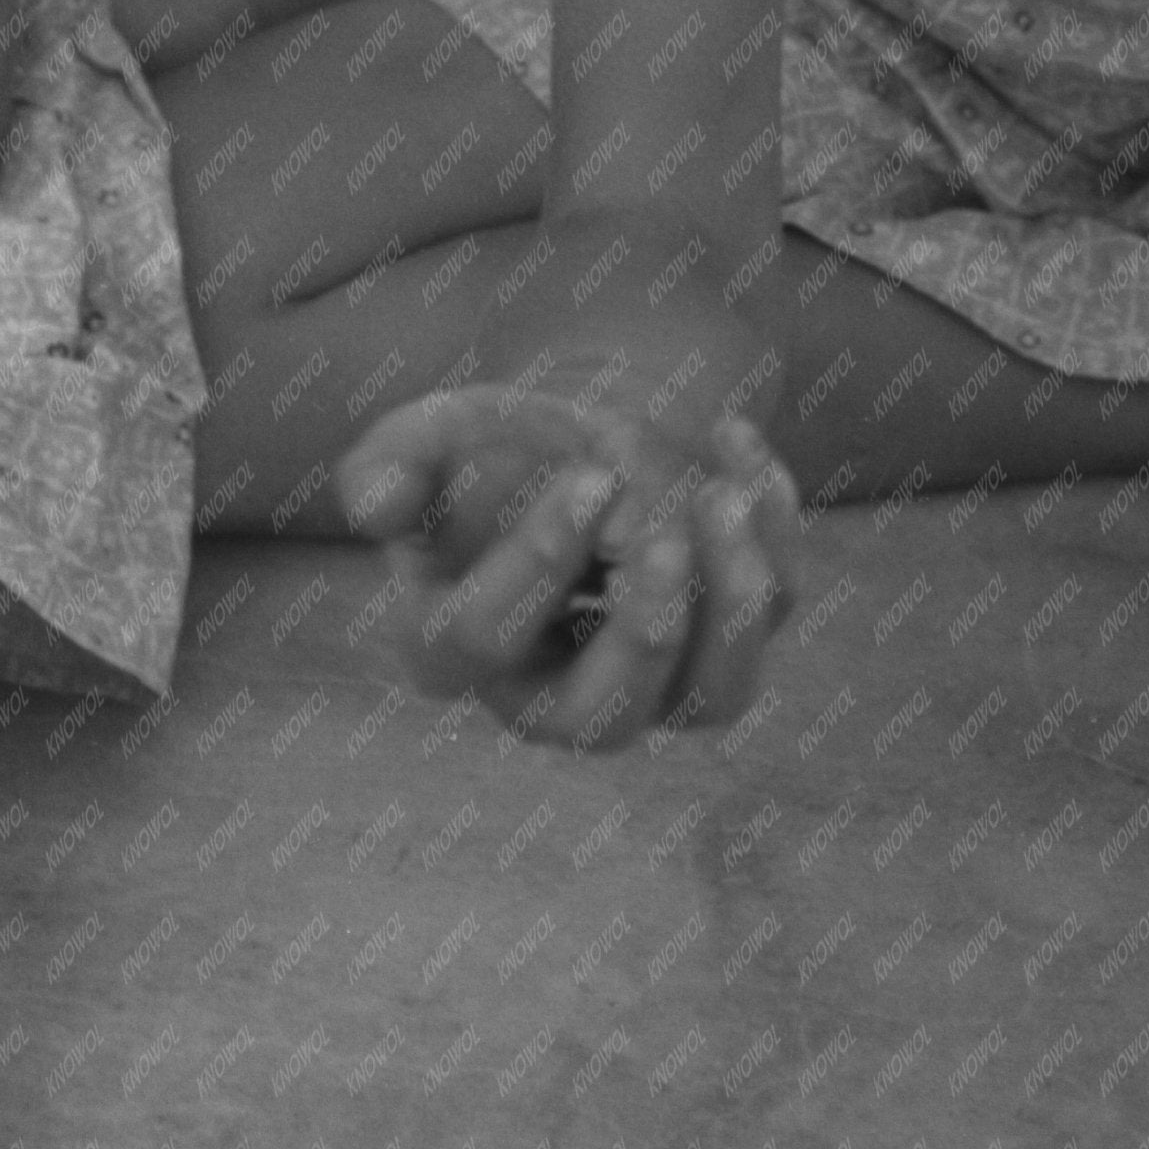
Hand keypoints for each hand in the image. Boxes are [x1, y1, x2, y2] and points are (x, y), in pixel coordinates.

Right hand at [337, 386, 798, 749]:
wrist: (587, 427)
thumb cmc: (495, 446)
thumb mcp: (432, 439)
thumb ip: (391, 462)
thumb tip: (374, 506)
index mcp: (458, 648)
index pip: (480, 640)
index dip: (535, 565)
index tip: (589, 481)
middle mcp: (557, 694)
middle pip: (601, 721)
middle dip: (640, 632)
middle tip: (660, 533)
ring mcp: (657, 678)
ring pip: (711, 701)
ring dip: (732, 612)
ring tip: (723, 501)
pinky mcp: (730, 636)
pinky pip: (774, 613)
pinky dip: (774, 535)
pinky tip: (739, 447)